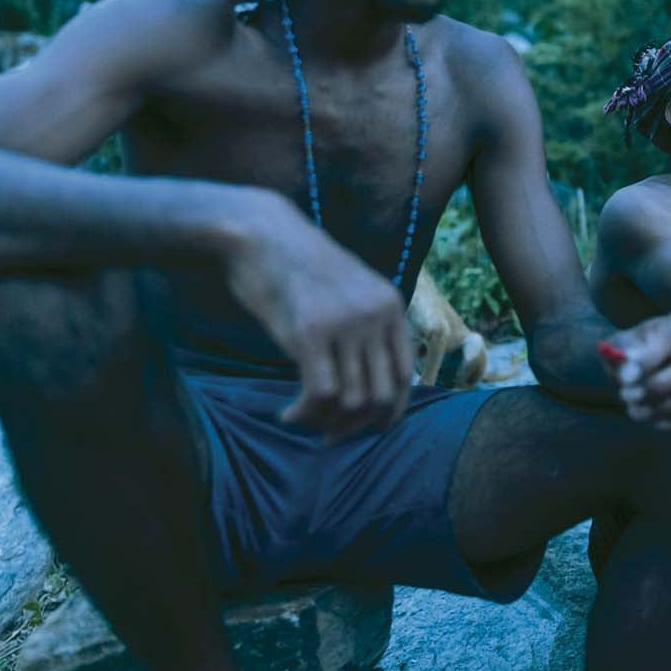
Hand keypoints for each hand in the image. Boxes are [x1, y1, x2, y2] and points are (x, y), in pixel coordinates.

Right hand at [223, 196, 412, 442]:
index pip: (406, 374)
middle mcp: (375, 316)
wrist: (263, 234)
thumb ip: (364, 327)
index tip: (373, 428)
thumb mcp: (348, 292)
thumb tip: (366, 383)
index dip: (392, 409)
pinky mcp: (310, 333)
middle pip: (381, 394)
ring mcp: (345, 324)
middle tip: (331, 436)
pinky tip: (288, 414)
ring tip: (304, 421)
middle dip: (357, 425)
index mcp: (390, 307)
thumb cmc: (298, 268)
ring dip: (327, 423)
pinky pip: (320, 394)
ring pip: (352, 400)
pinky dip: (305, 414)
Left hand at [602, 309, 670, 430]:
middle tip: (630, 395)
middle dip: (662, 385)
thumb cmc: (633, 355)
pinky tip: (653, 419)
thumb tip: (627, 365)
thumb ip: (621, 352)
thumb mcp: (620, 347)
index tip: (628, 376)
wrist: (643, 376)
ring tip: (635, 410)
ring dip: (666, 407)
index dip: (652, 356)